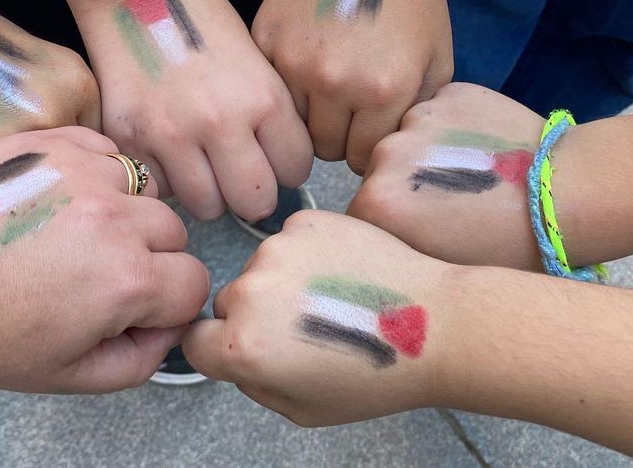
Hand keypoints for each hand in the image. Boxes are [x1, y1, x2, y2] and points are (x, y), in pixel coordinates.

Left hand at [0, 126, 208, 392]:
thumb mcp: (62, 374)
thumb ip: (135, 362)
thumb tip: (164, 330)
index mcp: (126, 279)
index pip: (193, 284)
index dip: (167, 306)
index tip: (131, 310)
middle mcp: (115, 216)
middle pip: (173, 233)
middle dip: (148, 259)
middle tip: (92, 277)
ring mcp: (84, 169)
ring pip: (143, 189)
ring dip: (124, 212)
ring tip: (71, 235)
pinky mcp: (53, 140)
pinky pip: (107, 151)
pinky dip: (97, 174)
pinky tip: (58, 201)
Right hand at [74, 0, 312, 220]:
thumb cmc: (199, 17)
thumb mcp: (256, 60)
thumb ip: (269, 114)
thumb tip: (279, 169)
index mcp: (263, 97)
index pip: (295, 170)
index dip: (287, 167)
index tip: (275, 158)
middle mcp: (220, 122)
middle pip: (254, 202)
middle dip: (252, 194)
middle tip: (242, 176)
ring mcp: (171, 134)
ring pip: (207, 207)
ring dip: (209, 192)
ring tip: (203, 163)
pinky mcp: (131, 139)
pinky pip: (162, 188)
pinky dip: (168, 178)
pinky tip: (168, 148)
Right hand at [183, 210, 448, 425]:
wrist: (436, 325)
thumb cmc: (378, 373)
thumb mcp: (303, 409)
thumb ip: (252, 384)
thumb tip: (233, 355)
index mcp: (244, 346)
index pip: (196, 342)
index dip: (220, 349)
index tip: (247, 348)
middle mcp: (251, 293)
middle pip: (228, 303)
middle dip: (256, 316)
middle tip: (307, 328)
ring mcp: (277, 250)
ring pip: (261, 269)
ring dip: (284, 281)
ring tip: (334, 300)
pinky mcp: (306, 222)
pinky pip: (290, 241)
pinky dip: (309, 254)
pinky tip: (343, 274)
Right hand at [253, 0, 452, 173]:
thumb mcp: (435, 60)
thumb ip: (412, 113)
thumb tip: (383, 150)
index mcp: (383, 91)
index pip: (359, 156)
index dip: (363, 147)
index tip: (364, 131)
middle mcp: (336, 83)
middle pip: (322, 148)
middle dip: (335, 136)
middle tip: (343, 111)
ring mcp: (294, 60)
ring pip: (290, 122)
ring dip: (306, 113)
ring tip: (321, 88)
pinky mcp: (265, 39)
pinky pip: (268, 87)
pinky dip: (283, 84)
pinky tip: (301, 63)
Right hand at [348, 83, 544, 269]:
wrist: (567, 195)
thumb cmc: (507, 246)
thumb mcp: (439, 267)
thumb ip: (398, 246)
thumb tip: (386, 234)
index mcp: (376, 203)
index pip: (363, 212)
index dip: (391, 224)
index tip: (421, 230)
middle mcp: (385, 154)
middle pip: (381, 171)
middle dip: (407, 185)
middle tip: (451, 202)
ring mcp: (419, 118)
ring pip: (410, 138)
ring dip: (430, 153)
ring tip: (472, 173)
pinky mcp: (451, 93)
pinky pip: (440, 112)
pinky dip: (455, 127)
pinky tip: (485, 147)